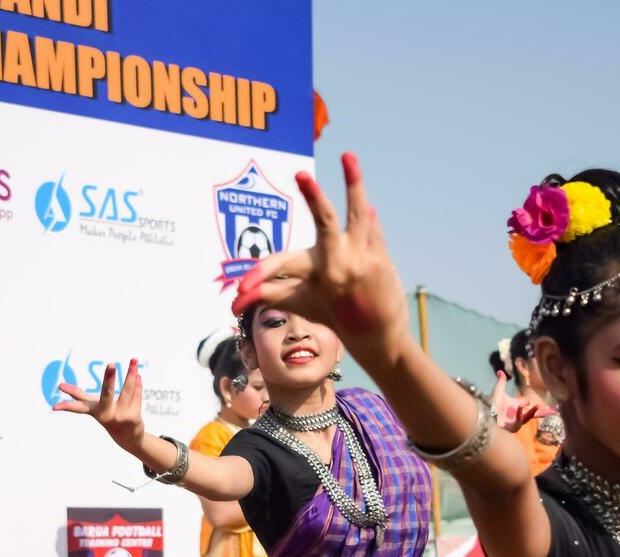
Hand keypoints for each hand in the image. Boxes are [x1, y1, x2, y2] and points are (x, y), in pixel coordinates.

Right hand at [54, 360, 144, 449]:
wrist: (128, 438)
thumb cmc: (108, 416)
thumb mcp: (93, 407)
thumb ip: (77, 396)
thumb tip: (60, 386)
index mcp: (95, 411)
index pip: (79, 406)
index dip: (67, 404)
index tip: (58, 396)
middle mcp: (107, 414)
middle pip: (107, 395)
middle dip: (109, 380)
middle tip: (111, 364)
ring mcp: (121, 416)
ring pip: (127, 390)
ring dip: (130, 374)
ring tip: (133, 360)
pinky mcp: (134, 416)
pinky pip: (136, 395)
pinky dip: (137, 384)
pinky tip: (137, 375)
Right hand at [231, 153, 406, 358]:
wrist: (379, 338)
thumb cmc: (335, 318)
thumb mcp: (302, 304)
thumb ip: (272, 295)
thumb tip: (238, 299)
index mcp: (316, 275)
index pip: (280, 265)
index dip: (258, 277)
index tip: (241, 292)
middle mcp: (339, 264)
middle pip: (325, 223)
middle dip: (314, 198)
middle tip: (302, 175)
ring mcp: (363, 257)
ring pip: (357, 212)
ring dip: (353, 182)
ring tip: (347, 155)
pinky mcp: (381, 256)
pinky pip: (370, 227)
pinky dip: (366, 218)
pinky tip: (367, 207)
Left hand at [489, 371, 540, 432]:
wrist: (484, 416)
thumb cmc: (491, 405)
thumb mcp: (497, 392)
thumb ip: (501, 382)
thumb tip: (500, 371)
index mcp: (514, 405)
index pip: (525, 402)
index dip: (527, 401)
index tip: (529, 401)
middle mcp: (517, 413)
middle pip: (532, 413)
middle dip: (542, 412)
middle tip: (554, 411)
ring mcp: (516, 421)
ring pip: (527, 417)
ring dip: (533, 413)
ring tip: (539, 407)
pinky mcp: (513, 427)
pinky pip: (519, 421)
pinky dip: (519, 414)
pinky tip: (519, 408)